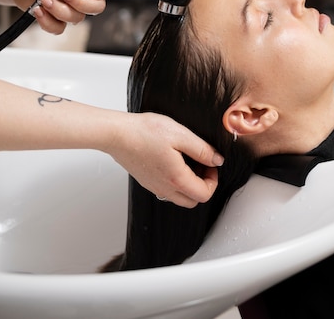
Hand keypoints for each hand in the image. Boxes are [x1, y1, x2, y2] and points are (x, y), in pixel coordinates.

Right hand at [108, 112, 223, 207]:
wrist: (117, 134)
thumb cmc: (145, 132)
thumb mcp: (181, 134)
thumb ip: (202, 149)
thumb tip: (217, 160)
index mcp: (177, 179)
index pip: (204, 194)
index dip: (213, 180)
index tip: (211, 163)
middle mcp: (165, 188)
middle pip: (193, 201)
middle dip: (203, 185)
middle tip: (202, 164)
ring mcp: (154, 186)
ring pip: (179, 197)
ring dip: (189, 184)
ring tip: (187, 161)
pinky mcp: (146, 181)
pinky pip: (166, 190)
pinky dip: (175, 182)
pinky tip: (172, 160)